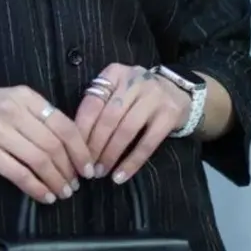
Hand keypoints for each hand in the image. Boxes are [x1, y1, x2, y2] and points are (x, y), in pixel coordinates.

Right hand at [0, 86, 94, 204]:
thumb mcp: (5, 100)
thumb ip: (32, 115)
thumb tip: (66, 145)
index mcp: (23, 96)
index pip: (64, 124)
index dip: (81, 149)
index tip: (88, 166)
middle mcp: (13, 110)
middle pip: (55, 145)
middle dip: (70, 169)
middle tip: (75, 185)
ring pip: (40, 160)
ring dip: (56, 181)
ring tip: (61, 192)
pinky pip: (19, 173)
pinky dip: (36, 188)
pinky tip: (43, 195)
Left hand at [74, 64, 191, 184]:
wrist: (178, 93)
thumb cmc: (137, 96)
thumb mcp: (117, 91)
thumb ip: (98, 106)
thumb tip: (75, 140)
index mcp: (114, 74)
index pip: (92, 103)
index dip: (81, 130)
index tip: (73, 151)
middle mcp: (134, 81)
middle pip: (108, 118)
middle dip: (94, 146)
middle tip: (86, 167)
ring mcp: (154, 96)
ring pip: (126, 130)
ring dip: (111, 155)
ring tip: (101, 172)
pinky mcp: (170, 114)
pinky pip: (148, 143)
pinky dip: (132, 162)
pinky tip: (120, 176)